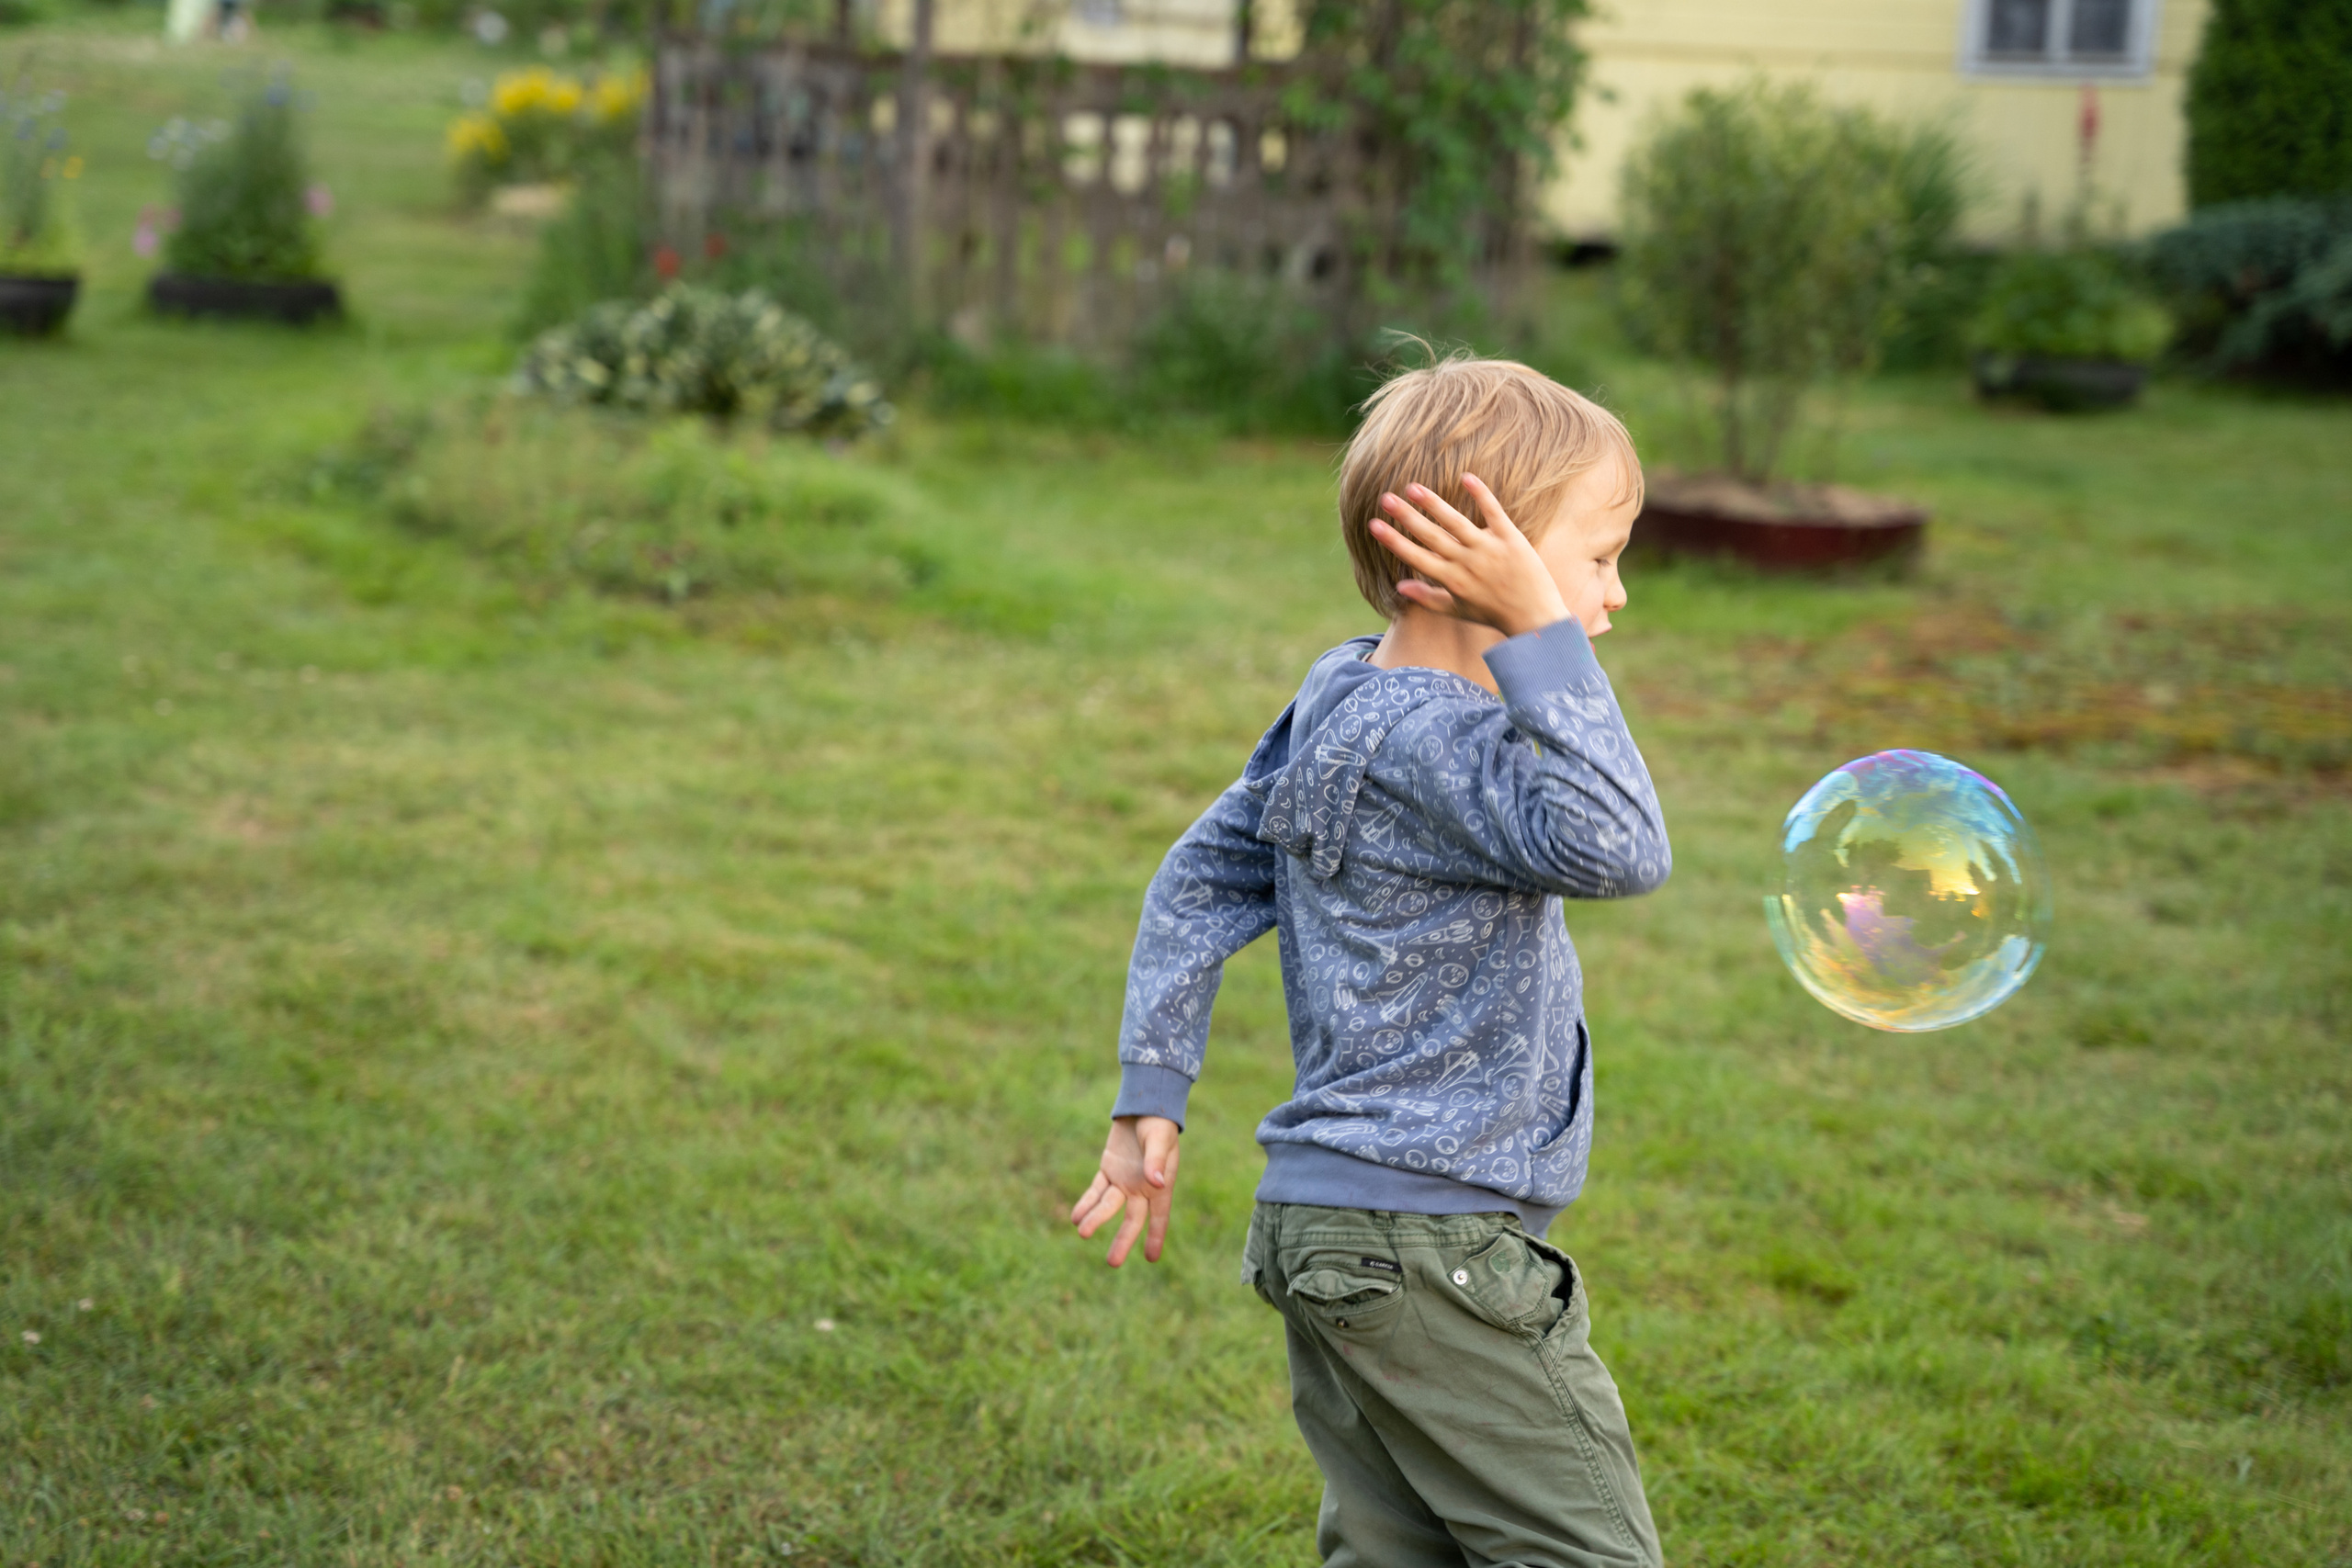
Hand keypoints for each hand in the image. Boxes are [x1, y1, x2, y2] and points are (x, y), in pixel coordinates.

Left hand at [1070, 1115, 1180, 1265]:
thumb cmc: (1159, 1122)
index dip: (1156, 1237)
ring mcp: (1124, 1179)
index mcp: (1160, 1184)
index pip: (1159, 1216)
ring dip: (1096, 1219)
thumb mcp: (1159, 1140)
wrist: (1144, 1103)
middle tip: (1113, 1262)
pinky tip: (1075, 1216)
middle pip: (1131, 1219)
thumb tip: (1156, 1183)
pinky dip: (1086, 1203)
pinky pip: (1096, 1190)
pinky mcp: (1109, 1168)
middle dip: (1122, 1240)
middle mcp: (1141, 1187)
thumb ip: (1156, 1161)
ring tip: (1082, 1233)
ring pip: (1109, 1205)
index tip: (1152, 1258)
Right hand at [1368, 475, 1571, 637]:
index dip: (1393, 541)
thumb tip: (1399, 587)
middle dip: (1406, 517)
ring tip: (1412, 487)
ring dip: (1433, 503)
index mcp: (1452, 580)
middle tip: (1385, 498)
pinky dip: (1481, 494)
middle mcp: (1467, 563)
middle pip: (1431, 536)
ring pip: (1455, 522)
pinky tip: (1466, 477)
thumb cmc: (1492, 613)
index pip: (1416, 557)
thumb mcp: (1457, 610)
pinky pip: (1493, 512)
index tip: (1374, 525)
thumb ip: (1427, 598)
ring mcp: (1489, 549)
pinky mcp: (1511, 538)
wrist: (1534, 616)